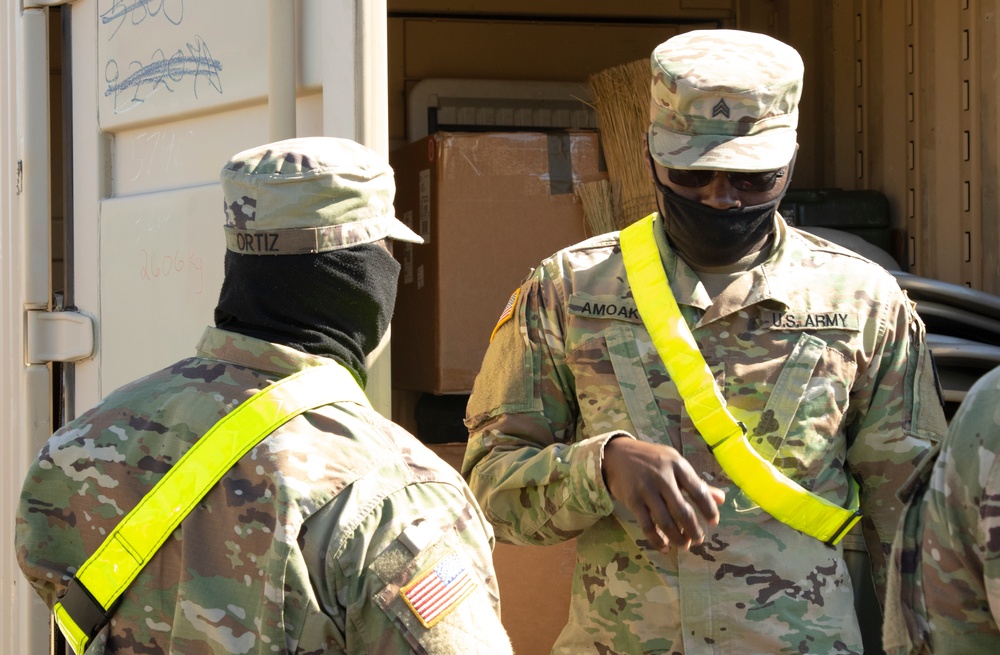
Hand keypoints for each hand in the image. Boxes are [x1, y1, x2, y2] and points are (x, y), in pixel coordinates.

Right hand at [602, 436, 724, 551]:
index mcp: (677, 465)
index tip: (713, 523)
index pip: (699, 491)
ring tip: (684, 545)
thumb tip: (721, 500)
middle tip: (698, 541)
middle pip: (682, 511)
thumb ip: (696, 482)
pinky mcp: (632, 500)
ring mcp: (646, 489)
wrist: (616, 454)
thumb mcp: (675, 464)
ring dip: (677, 538)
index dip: (709, 510)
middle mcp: (662, 477)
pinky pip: (647, 525)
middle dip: (693, 530)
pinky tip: (664, 547)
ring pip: (665, 521)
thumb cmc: (652, 460)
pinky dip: (656, 540)